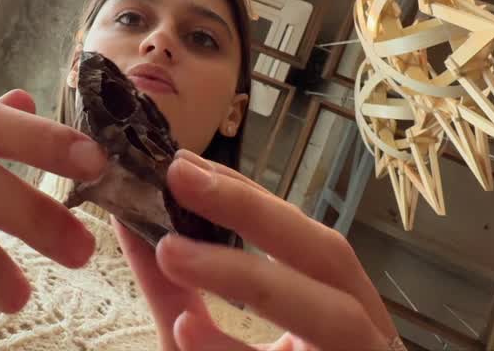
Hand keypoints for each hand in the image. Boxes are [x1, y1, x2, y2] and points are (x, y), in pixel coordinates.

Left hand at [121, 149, 398, 350]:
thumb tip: (127, 217)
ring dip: (252, 279)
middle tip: (178, 176)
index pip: (304, 239)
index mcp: (339, 314)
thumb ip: (173, 288)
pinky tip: (189, 332)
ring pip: (332, 319)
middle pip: (332, 260)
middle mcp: (366, 343)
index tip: (182, 161)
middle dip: (259, 216)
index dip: (249, 197)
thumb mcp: (200, 341)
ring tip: (173, 250)